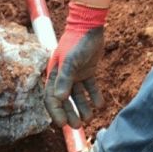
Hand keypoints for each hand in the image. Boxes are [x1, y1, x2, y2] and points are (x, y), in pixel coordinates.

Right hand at [43, 2, 105, 128]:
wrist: (90, 25)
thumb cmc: (77, 42)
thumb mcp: (70, 61)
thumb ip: (64, 79)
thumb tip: (59, 98)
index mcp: (54, 75)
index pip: (51, 98)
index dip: (56, 113)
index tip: (63, 125)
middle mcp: (63, 77)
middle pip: (65, 101)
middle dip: (70, 114)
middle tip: (78, 126)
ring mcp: (76, 75)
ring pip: (78, 96)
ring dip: (83, 108)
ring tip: (90, 118)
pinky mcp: (87, 72)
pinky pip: (90, 88)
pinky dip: (95, 96)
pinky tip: (100, 104)